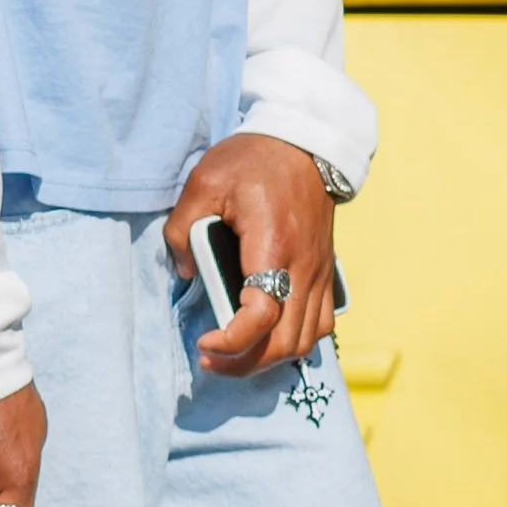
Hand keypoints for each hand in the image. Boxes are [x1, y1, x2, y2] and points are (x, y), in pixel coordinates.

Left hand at [164, 134, 337, 377]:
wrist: (306, 142)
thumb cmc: (253, 159)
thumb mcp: (203, 182)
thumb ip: (182, 230)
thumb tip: (183, 271)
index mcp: (272, 245)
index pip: (261, 316)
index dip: (231, 342)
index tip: (203, 343)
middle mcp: (302, 267)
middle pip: (285, 342)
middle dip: (245, 363)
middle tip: (211, 359)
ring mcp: (319, 273)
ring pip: (306, 341)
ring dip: (271, 359)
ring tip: (236, 354)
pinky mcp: (325, 272)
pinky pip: (320, 325)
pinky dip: (295, 341)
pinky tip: (269, 336)